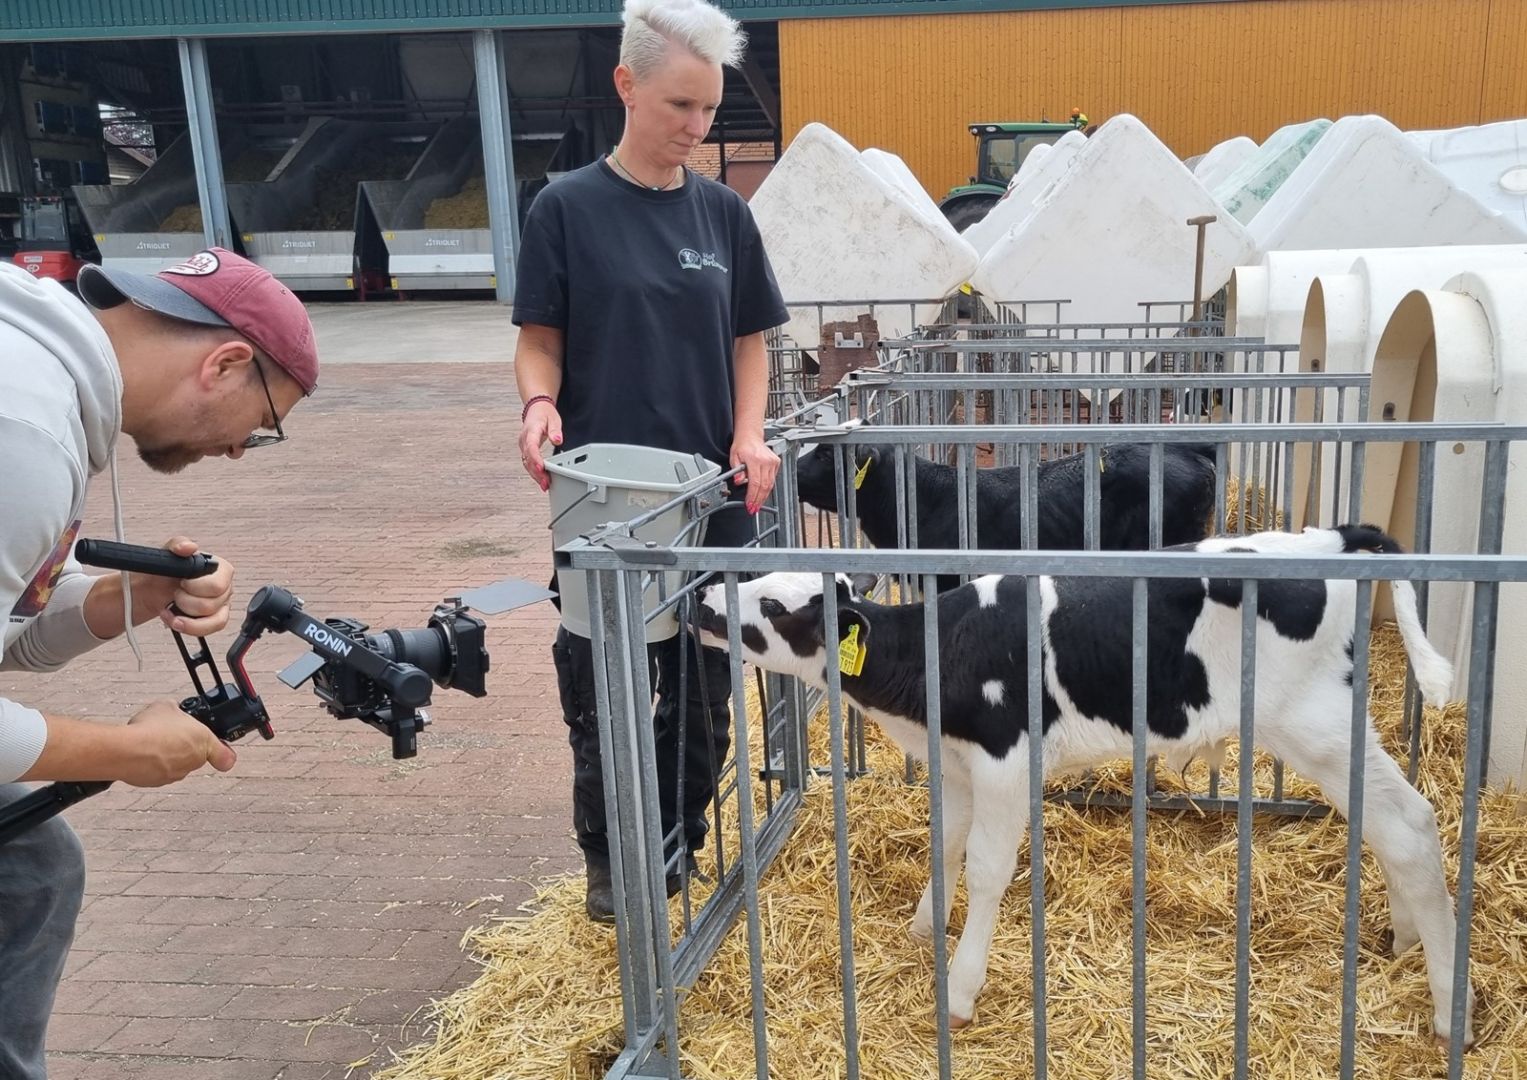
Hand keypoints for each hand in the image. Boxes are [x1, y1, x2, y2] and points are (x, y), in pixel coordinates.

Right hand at [119, 701, 237, 785]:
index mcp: (203, 743)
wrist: (127, 750)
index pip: (225, 757)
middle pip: (193, 754)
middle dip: (182, 744)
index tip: (222, 751)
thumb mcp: (167, 706)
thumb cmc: (150, 729)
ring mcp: (174, 775)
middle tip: (168, 733)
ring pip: (174, 763)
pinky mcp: (155, 782)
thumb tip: (172, 712)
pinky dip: (150, 762)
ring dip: (165, 754)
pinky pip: (156, 771)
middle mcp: (192, 762)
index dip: (223, 753)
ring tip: (150, 740)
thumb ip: (177, 712)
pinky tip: (140, 750)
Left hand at [131, 537, 235, 635]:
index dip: (197, 587)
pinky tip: (175, 620)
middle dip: (186, 601)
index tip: (182, 582)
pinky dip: (188, 628)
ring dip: (186, 617)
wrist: (152, 590)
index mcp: (220, 570)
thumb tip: (188, 547)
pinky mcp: (212, 622)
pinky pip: (208, 631)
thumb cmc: (164, 572)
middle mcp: (224, 588)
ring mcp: (220, 607)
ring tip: (171, 609)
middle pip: (212, 605)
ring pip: (213, 621)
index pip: (219, 585)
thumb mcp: (168, 552)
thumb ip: (178, 544)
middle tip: (176, 593)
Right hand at [520, 399, 562, 491]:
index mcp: (531, 431)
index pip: (531, 447)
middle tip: (546, 483)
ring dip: (535, 475)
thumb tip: (557, 440)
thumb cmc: (544, 413)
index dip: (536, 459)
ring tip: (545, 485)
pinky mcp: (526, 449)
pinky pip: (528, 462)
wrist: (536, 408)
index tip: (542, 468)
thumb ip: (555, 431)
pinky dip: (534, 471)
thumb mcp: (554, 419)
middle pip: (528, 459)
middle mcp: (524, 440)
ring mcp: (524, 445)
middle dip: (536, 472)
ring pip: (527, 463)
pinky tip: (541, 478)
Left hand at [730, 435, 779, 514]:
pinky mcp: (776, 463)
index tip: (749, 504)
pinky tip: (762, 494)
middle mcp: (766, 461)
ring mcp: (773, 462)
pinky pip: (772, 479)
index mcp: (755, 459)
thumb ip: (736, 471)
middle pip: (764, 486)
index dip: (752, 496)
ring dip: (764, 496)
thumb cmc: (742, 446)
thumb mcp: (734, 457)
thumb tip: (739, 481)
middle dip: (758, 499)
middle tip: (754, 508)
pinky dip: (767, 488)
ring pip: (770, 484)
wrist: (751, 437)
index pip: (755, 482)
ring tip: (758, 504)